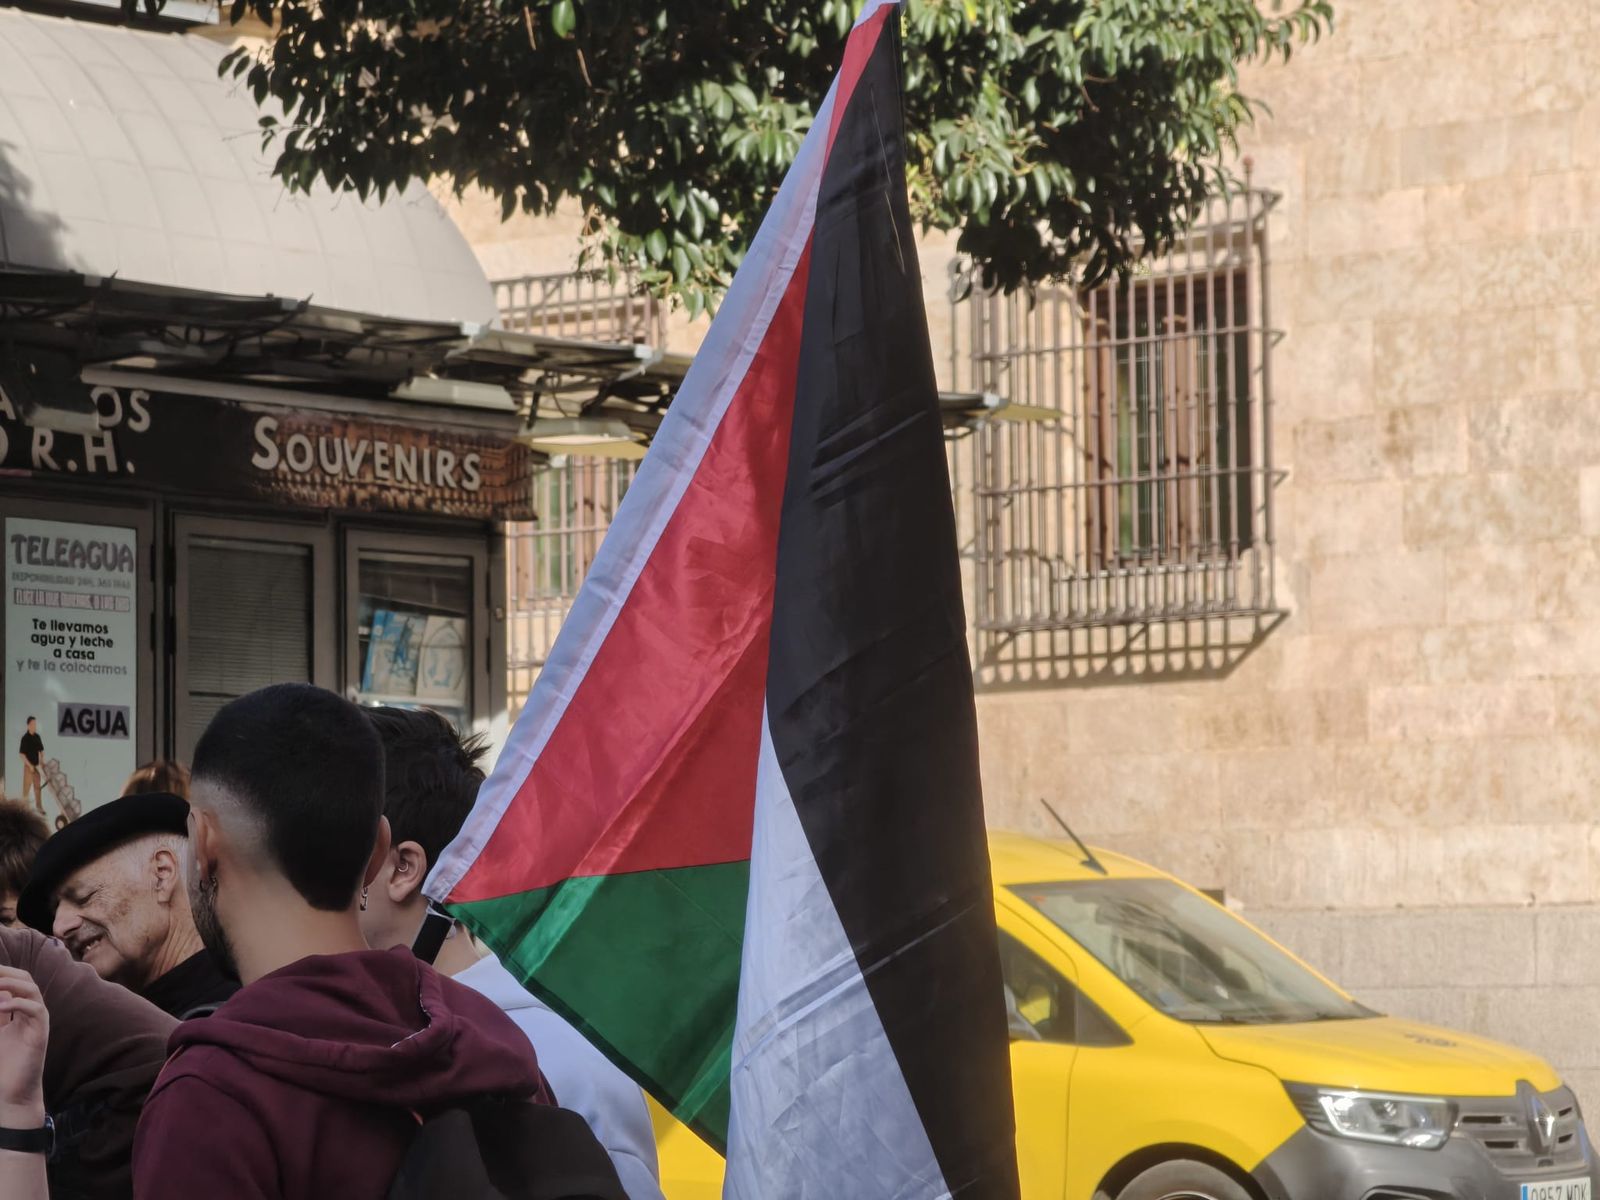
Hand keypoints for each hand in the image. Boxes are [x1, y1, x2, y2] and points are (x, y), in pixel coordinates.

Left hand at [0, 967, 46, 1125]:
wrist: (11, 1094)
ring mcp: (37, 1021)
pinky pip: (35, 1009)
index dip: (2, 973)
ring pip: (32, 990)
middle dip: (6, 973)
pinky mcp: (41, 1033)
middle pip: (25, 980)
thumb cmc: (0, 1066)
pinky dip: (19, 1004)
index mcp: (17, 1011)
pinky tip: (1, 1006)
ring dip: (12, 983)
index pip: (13, 982)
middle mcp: (29, 1012)